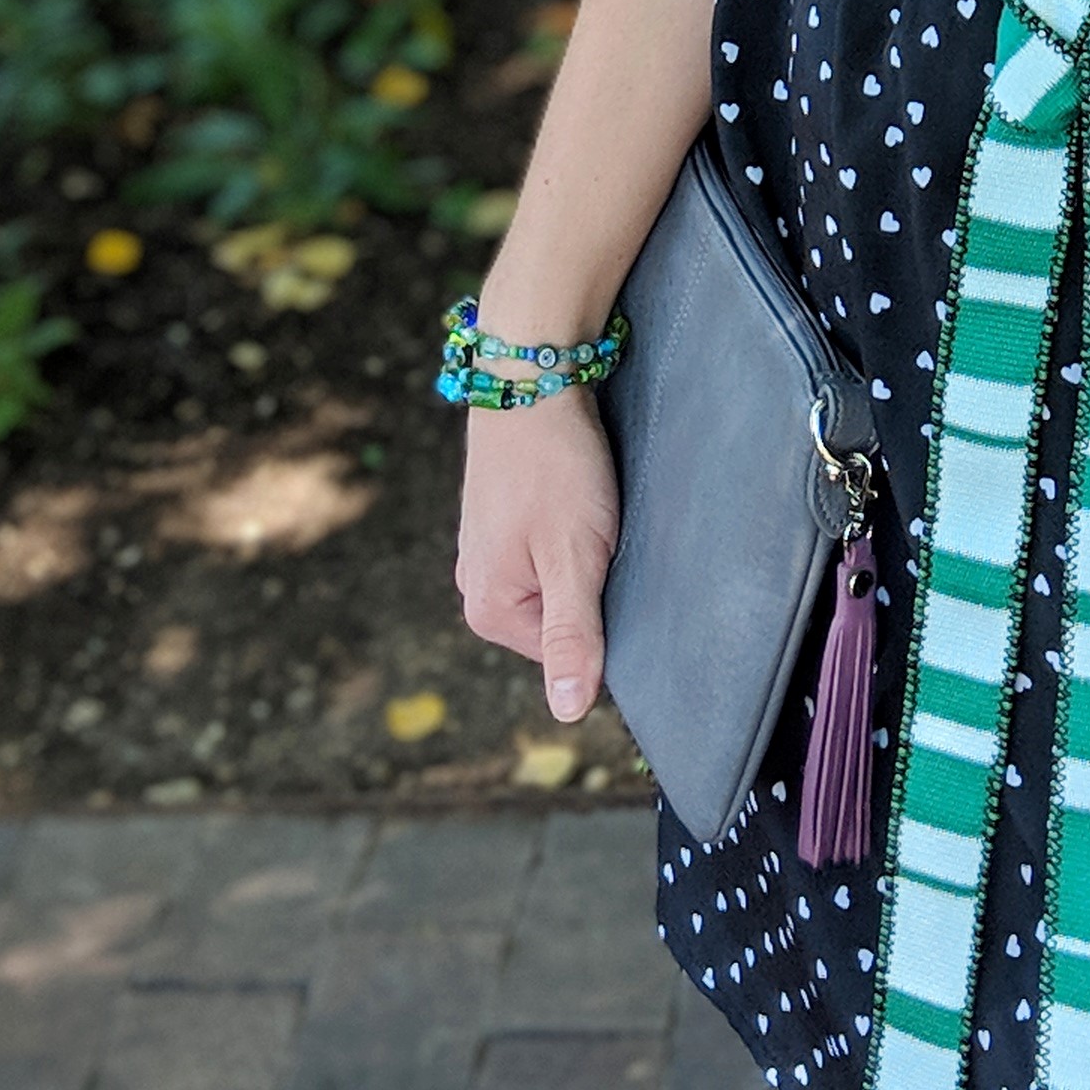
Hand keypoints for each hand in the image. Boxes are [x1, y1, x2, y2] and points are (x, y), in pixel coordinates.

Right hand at [455, 393, 620, 724]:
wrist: (529, 377)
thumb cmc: (555, 468)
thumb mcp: (574, 558)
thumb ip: (573, 635)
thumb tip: (568, 712)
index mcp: (489, 611)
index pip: (570, 651)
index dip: (605, 612)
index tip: (611, 565)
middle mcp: (477, 587)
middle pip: (561, 615)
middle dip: (592, 581)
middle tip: (602, 531)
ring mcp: (486, 550)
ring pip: (556, 576)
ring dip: (583, 550)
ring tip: (588, 509)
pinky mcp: (500, 517)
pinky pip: (546, 544)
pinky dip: (571, 526)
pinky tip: (578, 496)